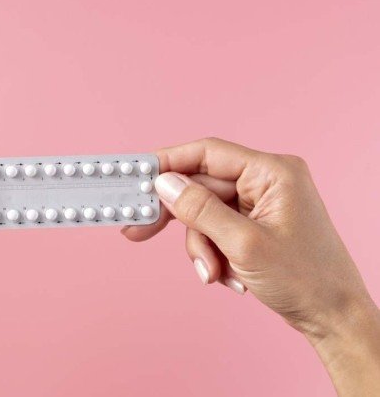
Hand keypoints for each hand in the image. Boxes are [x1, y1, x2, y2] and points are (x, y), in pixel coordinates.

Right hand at [122, 138, 379, 394]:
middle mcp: (265, 182)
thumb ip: (200, 210)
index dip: (168, 162)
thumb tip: (164, 183)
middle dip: (180, 219)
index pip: (207, 153)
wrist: (333, 318)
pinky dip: (213, 253)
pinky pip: (215, 230)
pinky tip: (227, 276)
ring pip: (204, 213)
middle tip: (139, 229)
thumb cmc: (305, 280)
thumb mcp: (243, 245)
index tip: (137, 175)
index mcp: (272, 172)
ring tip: (214, 273)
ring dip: (201, 246)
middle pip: (201, 186)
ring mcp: (259, 204)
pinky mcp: (253, 225)